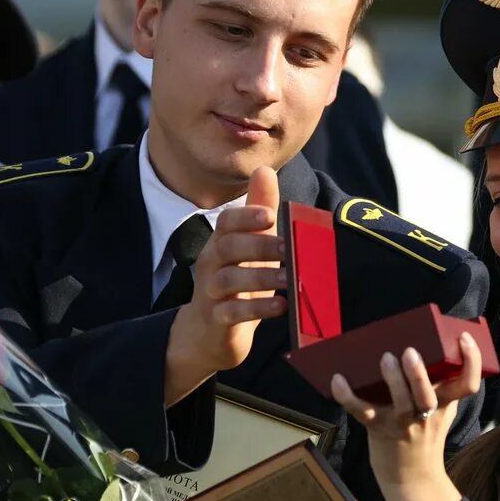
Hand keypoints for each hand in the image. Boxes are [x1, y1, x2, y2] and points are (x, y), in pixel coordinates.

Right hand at [165, 166, 286, 402]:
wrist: (210, 331)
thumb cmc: (237, 280)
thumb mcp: (251, 243)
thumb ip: (260, 210)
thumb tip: (266, 169)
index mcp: (222, 242)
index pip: (227, 222)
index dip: (246, 216)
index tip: (270, 215)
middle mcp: (212, 264)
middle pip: (228, 247)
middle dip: (259, 246)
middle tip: (289, 248)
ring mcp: (211, 293)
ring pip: (228, 280)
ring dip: (260, 278)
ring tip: (289, 278)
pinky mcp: (217, 320)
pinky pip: (232, 313)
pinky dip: (257, 309)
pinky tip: (280, 306)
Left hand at [331, 333, 482, 500]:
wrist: (411, 479)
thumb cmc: (425, 437)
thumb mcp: (441, 412)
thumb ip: (440, 386)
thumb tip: (432, 347)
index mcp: (444, 405)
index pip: (468, 384)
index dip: (471, 361)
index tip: (465, 338)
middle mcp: (426, 416)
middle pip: (428, 395)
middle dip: (419, 375)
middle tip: (410, 352)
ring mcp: (401, 424)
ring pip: (400, 403)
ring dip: (393, 380)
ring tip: (385, 358)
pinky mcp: (378, 429)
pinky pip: (361, 412)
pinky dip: (346, 395)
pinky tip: (337, 379)